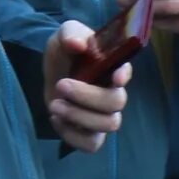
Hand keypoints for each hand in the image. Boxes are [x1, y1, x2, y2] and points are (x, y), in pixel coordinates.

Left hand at [43, 20, 127, 152]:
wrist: (52, 72)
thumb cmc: (66, 51)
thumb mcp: (65, 33)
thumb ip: (71, 33)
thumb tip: (78, 45)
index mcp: (112, 67)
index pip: (127, 73)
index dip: (124, 77)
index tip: (115, 77)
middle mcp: (112, 93)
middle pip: (116, 104)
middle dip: (87, 97)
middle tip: (61, 85)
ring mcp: (102, 115)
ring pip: (107, 126)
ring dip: (79, 117)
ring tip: (54, 104)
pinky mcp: (89, 132)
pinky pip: (91, 145)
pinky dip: (72, 135)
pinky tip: (56, 118)